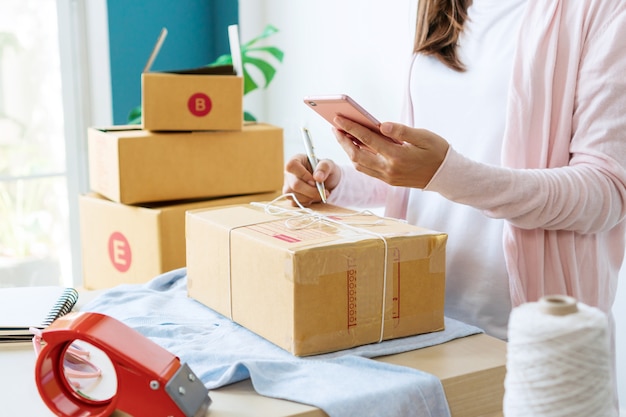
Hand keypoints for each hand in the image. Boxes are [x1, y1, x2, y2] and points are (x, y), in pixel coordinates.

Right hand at [282, 154, 341, 205]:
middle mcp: (289, 173)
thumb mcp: (329, 165)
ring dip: (310, 198)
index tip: (315, 181)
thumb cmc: (326, 171)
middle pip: (294, 185)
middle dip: (311, 191)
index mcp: (296, 160)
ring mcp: (288, 186)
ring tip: (320, 194)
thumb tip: (317, 177)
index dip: (303, 175)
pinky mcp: (290, 197)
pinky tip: (313, 198)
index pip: (291, 166)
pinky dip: (307, 203)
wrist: (327, 183)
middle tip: (323, 192)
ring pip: (294, 196)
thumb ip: (324, 168)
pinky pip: (295, 203)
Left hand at [333, 116, 448, 187]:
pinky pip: (366, 170)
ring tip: (342, 135)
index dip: (351, 128)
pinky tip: (355, 147)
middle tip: (334, 126)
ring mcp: (387, 177)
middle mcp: (389, 169)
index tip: (338, 118)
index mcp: (397, 156)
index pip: (368, 139)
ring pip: (359, 164)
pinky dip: (357, 158)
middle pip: (357, 154)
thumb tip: (381, 125)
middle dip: (343, 140)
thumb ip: (401, 131)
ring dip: (348, 150)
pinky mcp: (388, 181)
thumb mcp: (424, 137)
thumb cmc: (437, 152)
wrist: (446, 176)